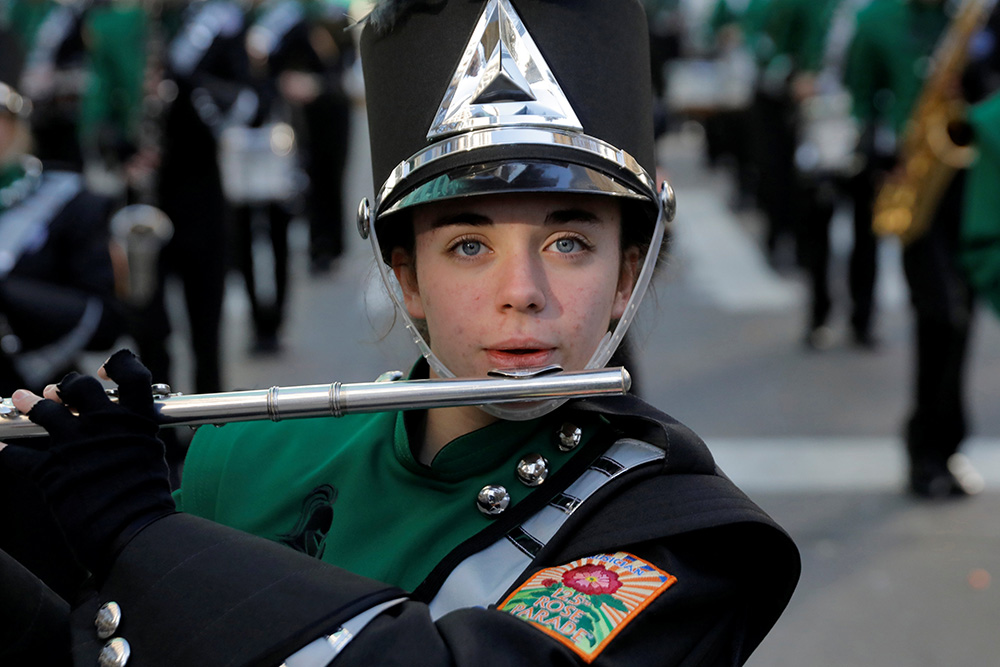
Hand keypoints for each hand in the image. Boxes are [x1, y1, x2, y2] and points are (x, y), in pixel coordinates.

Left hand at [0, 350, 174, 576]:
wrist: (133, 530)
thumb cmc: (147, 498)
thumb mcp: (149, 455)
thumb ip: (132, 434)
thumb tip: (120, 425)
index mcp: (135, 419)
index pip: (130, 373)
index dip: (117, 364)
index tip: (105, 370)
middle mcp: (104, 425)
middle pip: (80, 385)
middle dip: (67, 385)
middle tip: (59, 391)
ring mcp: (75, 444)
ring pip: (43, 409)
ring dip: (29, 402)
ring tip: (20, 398)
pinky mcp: (51, 470)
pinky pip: (18, 456)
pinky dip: (7, 451)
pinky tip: (1, 447)